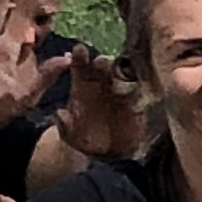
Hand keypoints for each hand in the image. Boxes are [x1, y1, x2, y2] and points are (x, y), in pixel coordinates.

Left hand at [58, 40, 143, 161]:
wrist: (108, 151)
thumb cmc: (85, 139)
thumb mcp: (71, 135)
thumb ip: (65, 125)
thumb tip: (60, 114)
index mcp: (82, 85)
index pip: (80, 66)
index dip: (80, 58)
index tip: (79, 50)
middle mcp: (102, 83)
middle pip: (103, 67)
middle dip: (103, 63)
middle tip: (103, 62)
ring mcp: (121, 92)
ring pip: (124, 77)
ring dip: (124, 74)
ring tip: (124, 75)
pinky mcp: (137, 103)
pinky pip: (140, 94)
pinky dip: (141, 91)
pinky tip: (141, 91)